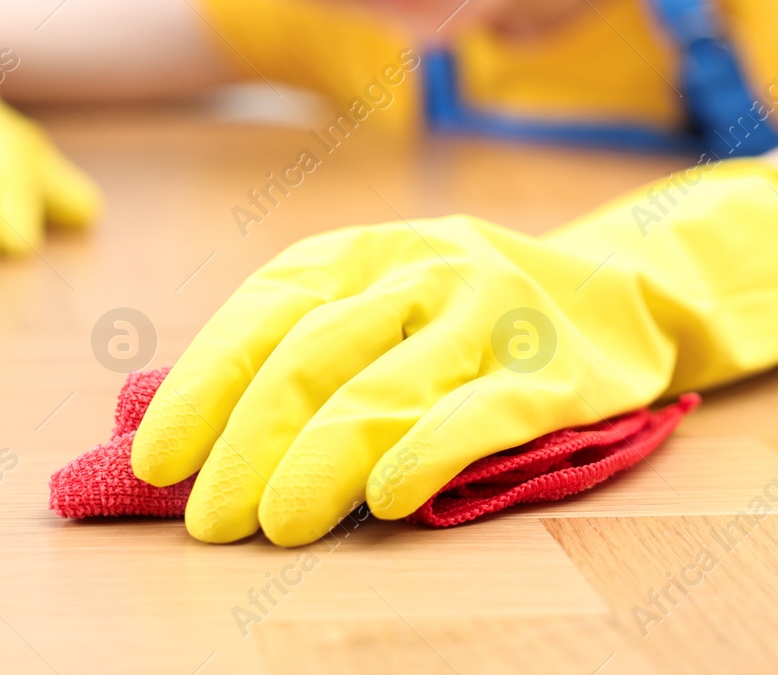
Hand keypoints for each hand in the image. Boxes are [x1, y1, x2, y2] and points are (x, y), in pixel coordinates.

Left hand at [132, 163, 777, 545]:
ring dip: (318, 462)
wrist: (623, 291)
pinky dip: (425, 456)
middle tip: (210, 522)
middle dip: (248, 444)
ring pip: (385, 387)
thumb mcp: (378, 300)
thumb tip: (162, 430)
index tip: (155, 462)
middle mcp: (421, 268)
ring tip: (274, 527)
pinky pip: (480, 414)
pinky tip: (382, 503)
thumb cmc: (464, 315)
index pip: (264, 311)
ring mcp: (492, 314)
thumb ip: (290, 351)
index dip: (202, 386)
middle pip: (313, 355)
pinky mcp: (555, 371)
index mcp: (361, 251)